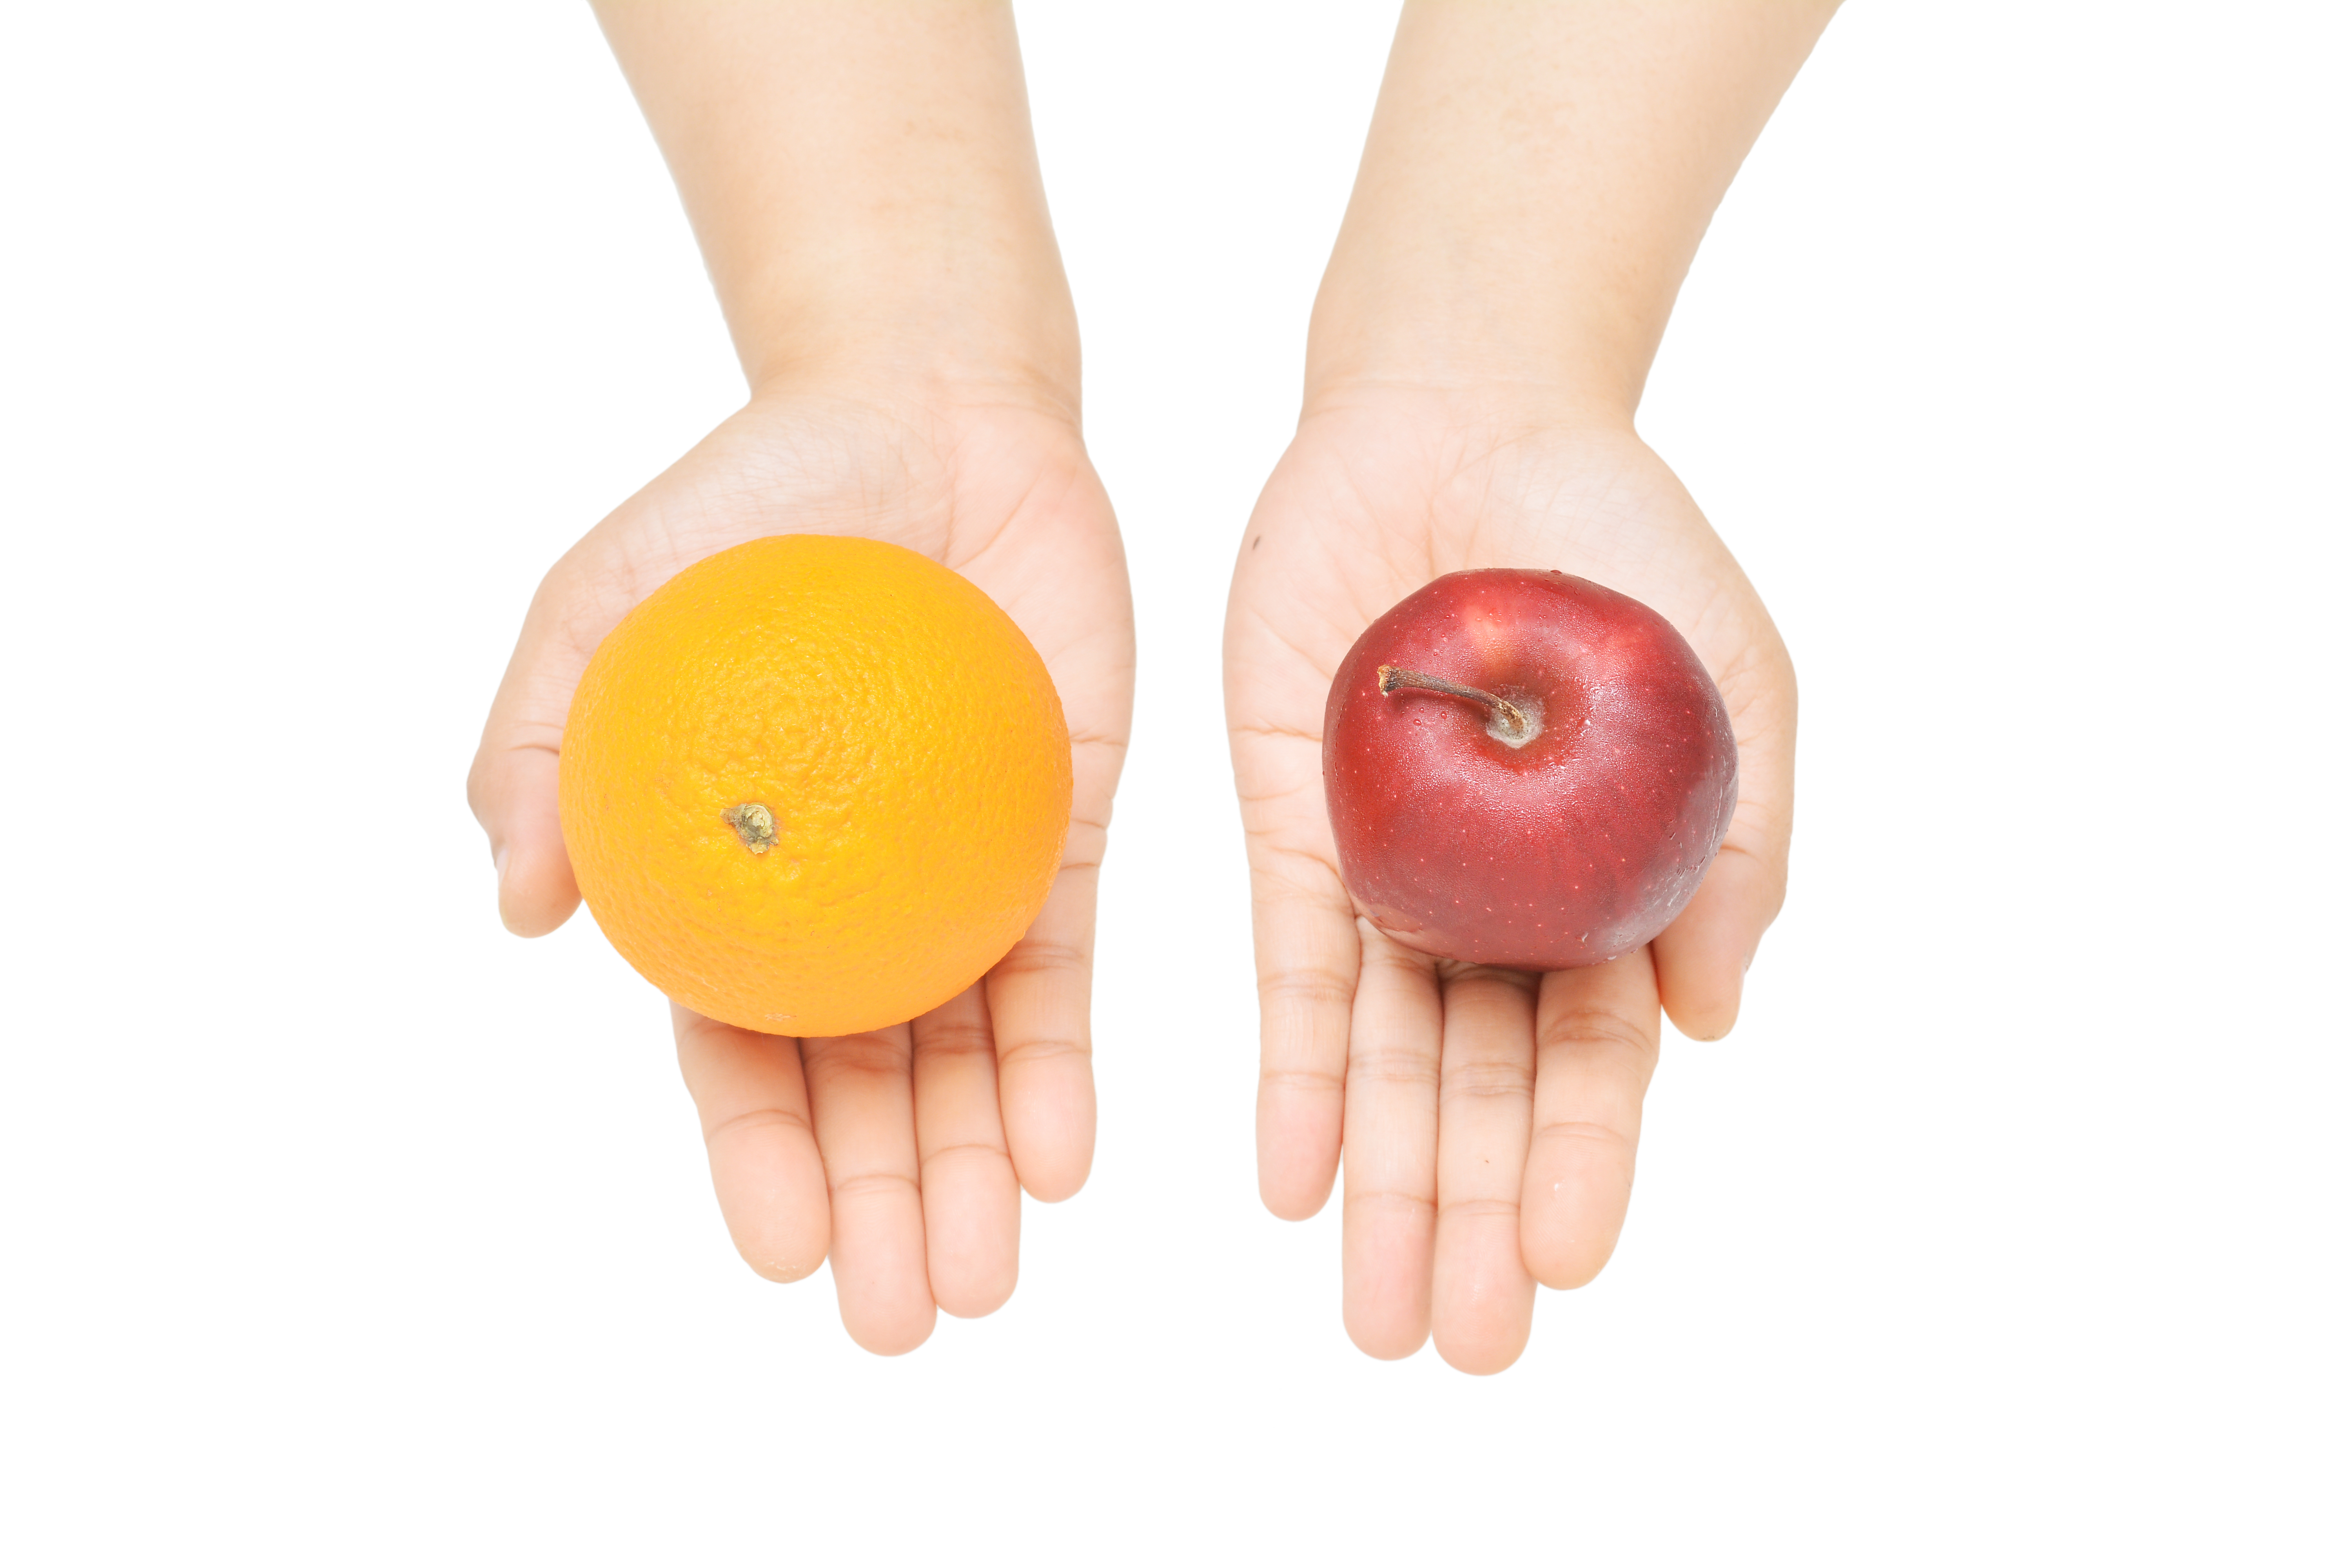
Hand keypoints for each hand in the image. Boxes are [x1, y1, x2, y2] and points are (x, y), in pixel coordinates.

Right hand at [469, 384, 1132, 1352]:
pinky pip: (1062, 967)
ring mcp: (961, 870)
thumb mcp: (602, 596)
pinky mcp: (1061, 831)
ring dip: (973, 1176)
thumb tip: (514, 905)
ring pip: (965, 1057)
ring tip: (986, 1277)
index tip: (779, 1254)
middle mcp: (851, 895)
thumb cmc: (745, 497)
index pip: (738, 1042)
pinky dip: (1061, 1066)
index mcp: (737, 871)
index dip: (754, 1154)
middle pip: (860, 1084)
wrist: (923, 412)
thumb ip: (541, 740)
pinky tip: (1066, 1157)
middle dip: (877, 1209)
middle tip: (905, 1318)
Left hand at [1224, 385, 1793, 1371]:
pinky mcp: (1295, 826)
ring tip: (1376, 1308)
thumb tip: (1714, 1021)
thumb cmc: (1624, 537)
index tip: (1568, 1264)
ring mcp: (1395, 872)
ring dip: (1385, 1187)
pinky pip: (1290, 974)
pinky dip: (1294, 1078)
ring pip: (1390, 1062)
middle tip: (1458, 1344)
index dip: (1582, 1163)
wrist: (1466, 419)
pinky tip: (1287, 1180)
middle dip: (1474, 1216)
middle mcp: (1500, 903)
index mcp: (1611, 887)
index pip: (1596, 1059)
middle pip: (1485, 1089)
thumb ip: (1738, 848)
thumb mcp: (1731, 682)